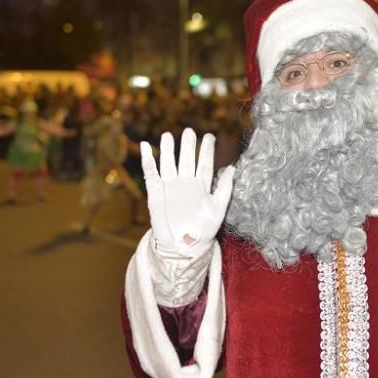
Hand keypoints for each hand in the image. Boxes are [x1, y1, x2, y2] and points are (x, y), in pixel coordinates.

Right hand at [141, 128, 234, 251]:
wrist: (183, 247)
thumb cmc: (203, 231)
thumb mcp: (218, 208)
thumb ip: (225, 188)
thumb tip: (233, 168)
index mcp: (201, 187)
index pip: (204, 165)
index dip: (207, 151)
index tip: (210, 137)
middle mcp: (185, 184)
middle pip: (186, 160)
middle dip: (188, 146)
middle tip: (189, 131)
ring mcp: (170, 187)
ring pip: (168, 163)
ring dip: (167, 150)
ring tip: (167, 135)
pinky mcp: (156, 192)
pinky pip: (150, 173)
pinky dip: (147, 160)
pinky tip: (144, 146)